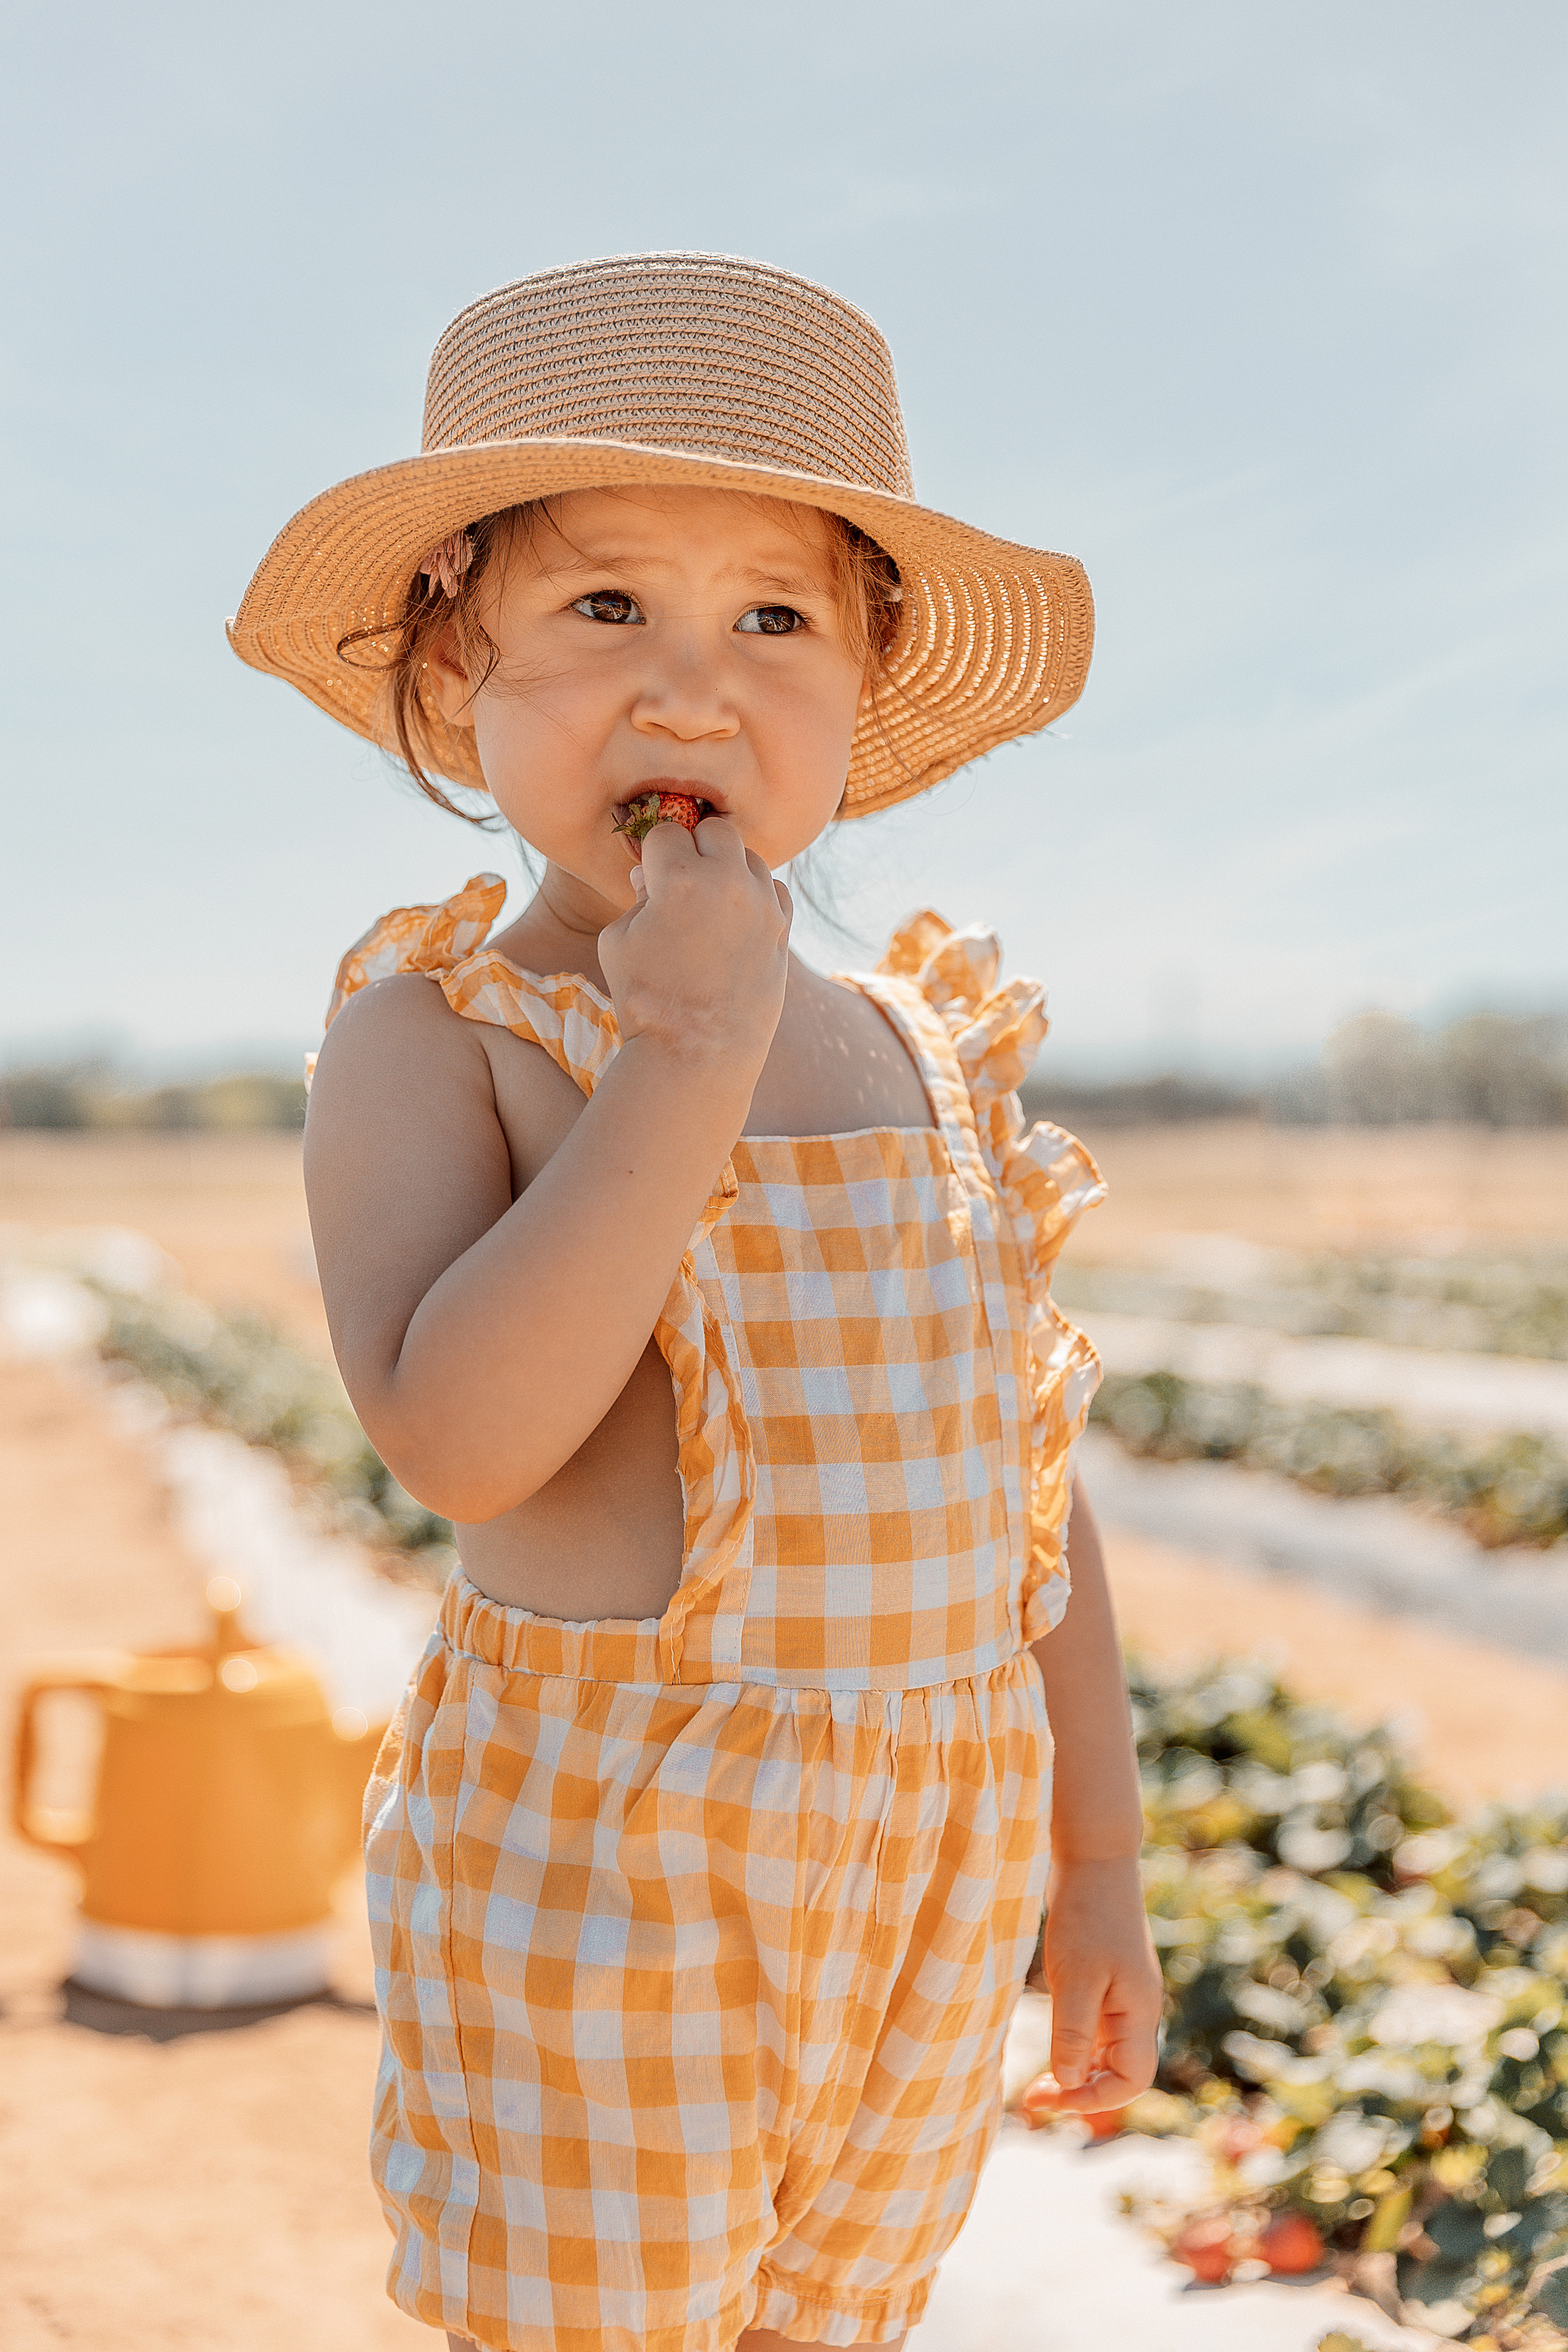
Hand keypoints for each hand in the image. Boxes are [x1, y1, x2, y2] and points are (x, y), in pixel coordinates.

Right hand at [598, 815, 791, 1090]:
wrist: (697, 1054)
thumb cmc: (646, 1000)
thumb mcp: (618, 942)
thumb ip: (637, 897)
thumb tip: (650, 877)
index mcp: (682, 880)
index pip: (666, 832)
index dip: (652, 854)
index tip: (648, 879)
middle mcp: (729, 883)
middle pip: (715, 831)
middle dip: (695, 848)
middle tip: (680, 883)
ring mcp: (763, 906)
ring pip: (750, 856)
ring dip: (727, 868)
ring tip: (709, 904)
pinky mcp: (783, 930)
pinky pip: (774, 889)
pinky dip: (755, 895)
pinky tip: (736, 919)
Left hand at [1020, 1856, 1162, 2118]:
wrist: (1094, 1861)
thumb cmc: (1086, 1915)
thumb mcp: (1075, 1977)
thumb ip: (1074, 2032)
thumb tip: (1069, 2083)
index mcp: (1138, 2013)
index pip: (1132, 2081)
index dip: (1094, 2100)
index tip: (1052, 2096)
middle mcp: (1136, 2010)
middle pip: (1119, 2072)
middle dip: (1080, 2091)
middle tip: (1033, 2097)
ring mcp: (1123, 1996)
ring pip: (1106, 2053)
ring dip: (1076, 2071)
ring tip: (1036, 2079)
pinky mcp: (1106, 1981)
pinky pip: (1096, 2029)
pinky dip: (1074, 2044)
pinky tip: (1050, 2039)